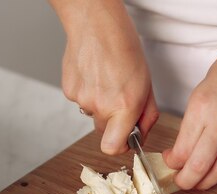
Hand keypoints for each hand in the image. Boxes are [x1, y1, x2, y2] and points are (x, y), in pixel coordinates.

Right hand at [53, 0, 158, 153]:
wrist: (96, 24)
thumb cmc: (124, 48)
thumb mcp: (147, 85)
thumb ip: (147, 115)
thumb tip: (142, 134)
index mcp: (124, 107)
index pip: (113, 147)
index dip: (120, 147)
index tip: (126, 139)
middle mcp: (101, 106)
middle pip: (104, 132)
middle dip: (113, 122)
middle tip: (119, 99)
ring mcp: (82, 99)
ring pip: (93, 114)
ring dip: (101, 103)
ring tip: (107, 79)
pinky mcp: (69, 90)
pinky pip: (80, 101)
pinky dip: (88, 91)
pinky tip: (94, 74)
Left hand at [163, 41, 216, 189]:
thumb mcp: (201, 92)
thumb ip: (193, 123)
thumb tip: (183, 151)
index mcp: (201, 107)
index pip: (182, 149)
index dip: (172, 163)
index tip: (170, 162)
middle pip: (198, 166)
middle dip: (185, 181)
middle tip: (180, 182)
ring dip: (204, 182)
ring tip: (197, 183)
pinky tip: (216, 162)